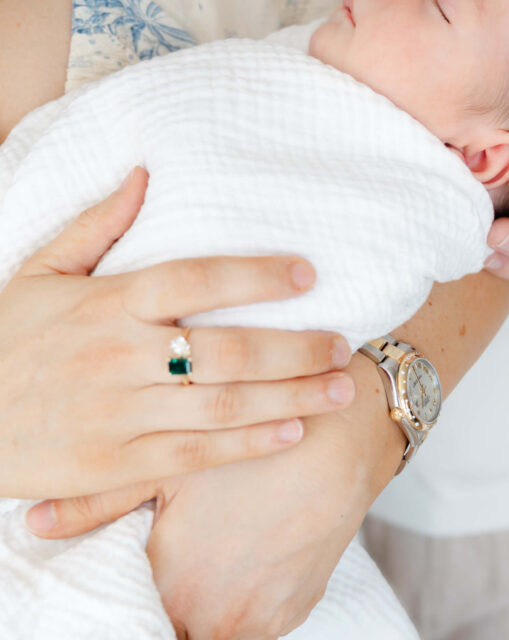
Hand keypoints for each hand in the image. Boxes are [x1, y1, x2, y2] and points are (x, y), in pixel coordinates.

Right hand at [5, 166, 353, 502]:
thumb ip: (95, 225)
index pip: (193, 278)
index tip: (306, 273)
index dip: (255, 274)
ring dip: (290, 396)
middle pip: (225, 350)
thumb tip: (145, 174)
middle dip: (294, 347)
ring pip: (221, 405)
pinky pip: (195, 454)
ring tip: (340, 387)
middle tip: (344, 342)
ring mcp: (120, 415)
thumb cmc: (5, 340)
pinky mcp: (116, 466)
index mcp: (106, 303)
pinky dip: (248, 445)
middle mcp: (119, 357)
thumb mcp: (38, 271)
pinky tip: (293, 431)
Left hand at [25, 354, 402, 639]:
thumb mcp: (175, 461)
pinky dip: (254, 607)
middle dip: (177, 607)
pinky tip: (256, 557)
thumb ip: (102, 501)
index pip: (138, 614)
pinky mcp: (297, 609)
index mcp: (172, 576)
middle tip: (187, 561)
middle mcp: (212, 612)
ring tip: (222, 560)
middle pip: (177, 632)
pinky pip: (262, 631)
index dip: (142, 588)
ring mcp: (259, 617)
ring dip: (216, 614)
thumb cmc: (255, 437)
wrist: (345, 432)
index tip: (153, 566)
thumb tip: (36, 522)